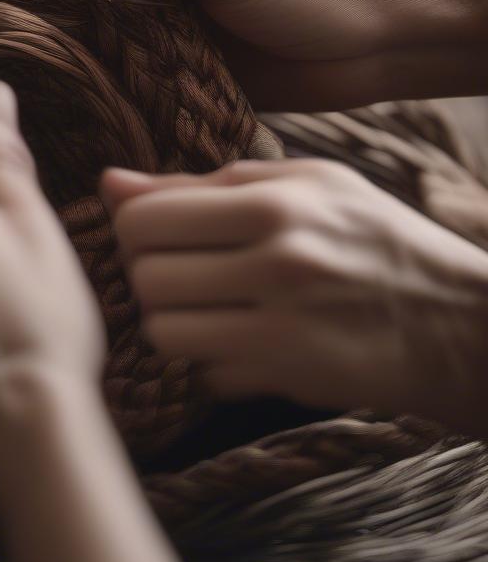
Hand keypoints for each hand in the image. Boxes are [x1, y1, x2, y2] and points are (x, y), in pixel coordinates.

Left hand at [101, 159, 487, 436]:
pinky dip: (210, 362)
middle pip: (143, 278)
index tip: (159, 233)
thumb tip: (109, 182)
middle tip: (181, 271)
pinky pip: (203, 374)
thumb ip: (199, 181)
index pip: (142, 219)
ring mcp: (282, 329)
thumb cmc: (372, 236)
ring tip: (205, 307)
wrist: (459, 322)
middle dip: (149, 274)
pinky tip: (241, 342)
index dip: (136, 228)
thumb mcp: (303, 184)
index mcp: (272, 204)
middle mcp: (274, 265)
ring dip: (171, 321)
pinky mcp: (289, 380)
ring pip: (162, 332)